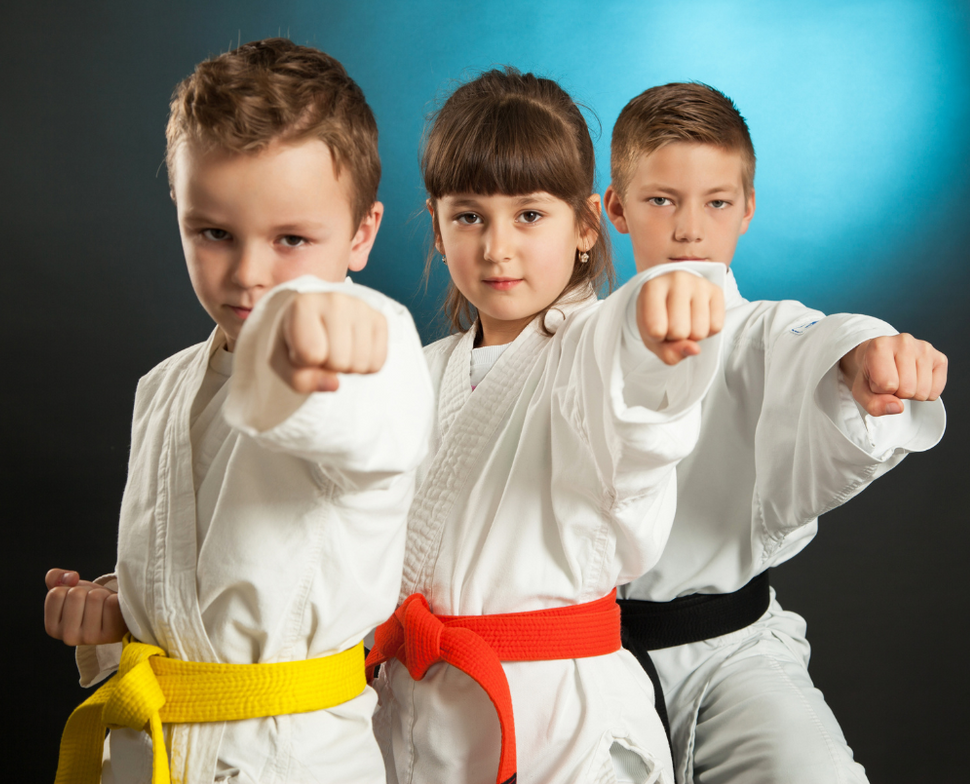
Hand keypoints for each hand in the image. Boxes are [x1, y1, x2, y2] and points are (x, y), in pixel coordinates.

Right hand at [44, 569, 126, 645]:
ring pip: (95, 596)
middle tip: (93, 603)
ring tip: (103, 606)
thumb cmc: (89, 602)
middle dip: (87, 591)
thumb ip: (55, 577)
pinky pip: (111, 602)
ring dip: (102, 594)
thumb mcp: (67, 589)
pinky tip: (114, 610)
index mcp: (52, 627)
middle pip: (76, 594)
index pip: (55, 593)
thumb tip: (72, 577)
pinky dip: (114, 599)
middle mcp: (68, 636)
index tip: (77, 600)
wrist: (116, 616)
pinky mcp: (110, 634)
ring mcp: (89, 637)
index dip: (69, 589)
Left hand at [272, 292, 387, 393]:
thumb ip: (299, 379)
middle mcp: (336, 300)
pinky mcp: (379, 318)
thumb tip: (335, 384)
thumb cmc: (295, 340)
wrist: (314, 316)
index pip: (311, 354)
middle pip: (339, 361)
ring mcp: (361, 308)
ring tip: (336, 350)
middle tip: (322, 350)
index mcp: (304, 304)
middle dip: (328, 366)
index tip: (299, 347)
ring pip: (360, 364)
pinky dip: (364, 366)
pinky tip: (353, 350)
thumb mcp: (282, 362)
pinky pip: (378, 362)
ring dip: (347, 367)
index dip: (304, 362)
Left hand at [636, 271, 723, 364]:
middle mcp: (676, 279)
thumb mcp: (652, 338)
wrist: (672, 293)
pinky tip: (699, 318)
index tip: (656, 326)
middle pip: (679, 332)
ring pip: (699, 332)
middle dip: (676, 337)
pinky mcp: (716, 290)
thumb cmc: (658, 317)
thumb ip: (667, 352)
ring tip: (686, 321)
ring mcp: (698, 283)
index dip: (657, 338)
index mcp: (651, 288)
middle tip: (672, 324)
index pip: (655, 330)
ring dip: (693, 336)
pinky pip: (716, 327)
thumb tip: (695, 349)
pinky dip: (708, 330)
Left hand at [840, 334, 946, 415]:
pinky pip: (935, 391)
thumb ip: (873, 404)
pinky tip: (915, 379)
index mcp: (879, 346)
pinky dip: (925, 393)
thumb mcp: (861, 392)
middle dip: (897, 393)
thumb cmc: (870, 374)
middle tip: (890, 381)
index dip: (880, 390)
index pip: (887, 385)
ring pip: (922, 392)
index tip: (876, 380)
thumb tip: (897, 407)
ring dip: (911, 393)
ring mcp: (924, 348)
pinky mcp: (940, 358)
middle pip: (907, 389)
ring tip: (901, 380)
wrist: (878, 359)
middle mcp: (904, 342)